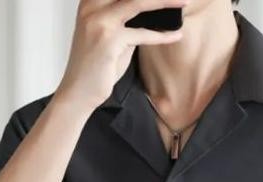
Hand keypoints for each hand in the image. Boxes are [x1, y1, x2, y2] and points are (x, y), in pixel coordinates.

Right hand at [56, 0, 187, 109]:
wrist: (79, 92)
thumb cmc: (96, 67)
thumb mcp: (111, 38)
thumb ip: (127, 22)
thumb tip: (152, 15)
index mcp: (90, 2)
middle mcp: (92, 7)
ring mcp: (100, 22)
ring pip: (137, 2)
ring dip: (164, 1)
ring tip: (183, 2)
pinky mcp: (109, 40)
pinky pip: (142, 34)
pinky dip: (162, 35)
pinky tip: (175, 35)